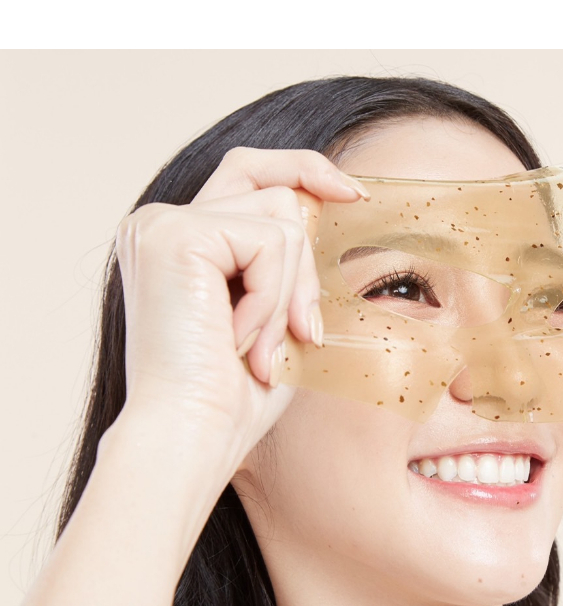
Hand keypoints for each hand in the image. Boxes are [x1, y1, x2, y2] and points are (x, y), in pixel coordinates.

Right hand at [114, 147, 367, 470]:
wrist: (193, 434)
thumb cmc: (234, 393)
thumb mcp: (273, 312)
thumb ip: (285, 258)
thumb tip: (325, 203)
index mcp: (178, 239)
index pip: (251, 173)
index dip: (306, 171)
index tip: (358, 195)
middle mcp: (160, 222)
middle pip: (272, 184)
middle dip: (305, 259)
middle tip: (304, 331)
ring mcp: (162, 224)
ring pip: (282, 216)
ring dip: (291, 291)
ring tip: (264, 347)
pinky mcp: (175, 234)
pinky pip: (269, 242)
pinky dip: (274, 297)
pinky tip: (243, 341)